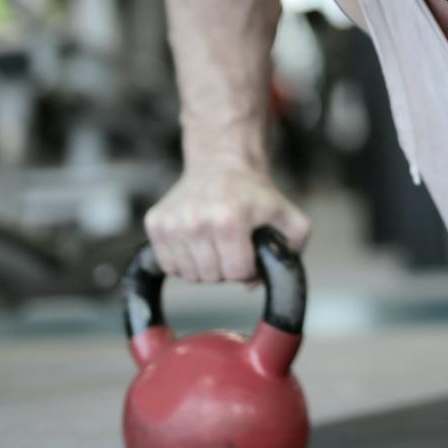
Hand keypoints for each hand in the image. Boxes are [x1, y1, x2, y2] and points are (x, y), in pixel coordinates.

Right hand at [143, 163, 310, 283]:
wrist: (221, 165)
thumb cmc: (254, 195)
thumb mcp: (289, 218)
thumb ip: (292, 251)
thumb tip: (254, 283)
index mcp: (228, 219)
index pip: (236, 273)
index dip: (248, 268)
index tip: (249, 251)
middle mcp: (195, 221)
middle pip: (212, 277)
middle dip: (227, 268)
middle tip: (232, 246)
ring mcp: (172, 222)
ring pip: (190, 275)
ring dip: (205, 267)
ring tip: (215, 243)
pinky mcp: (155, 222)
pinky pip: (169, 266)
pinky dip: (185, 262)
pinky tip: (196, 242)